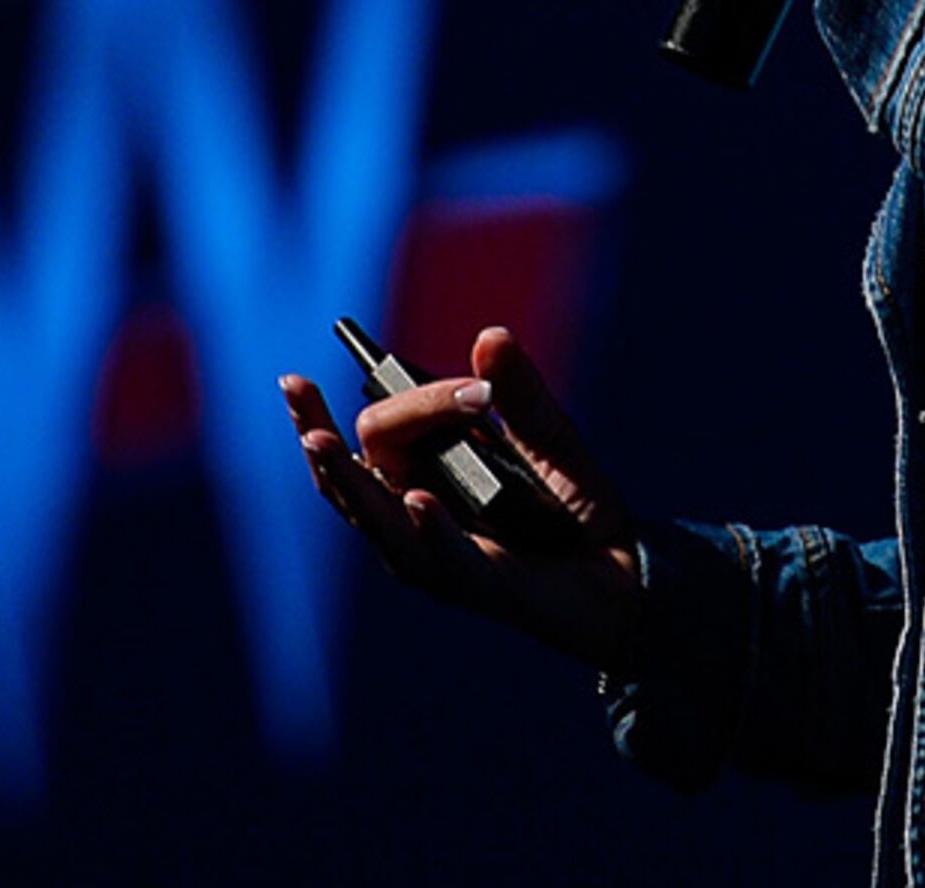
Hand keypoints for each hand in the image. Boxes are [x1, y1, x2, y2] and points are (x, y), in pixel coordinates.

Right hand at [277, 326, 644, 672]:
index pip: (378, 434)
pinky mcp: (483, 588)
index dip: (409, 399)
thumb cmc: (574, 508)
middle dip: (322, 430)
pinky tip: (416, 502)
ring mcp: (441, 559)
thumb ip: (520, 394)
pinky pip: (445, 561)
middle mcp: (415, 519)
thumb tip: (492, 335)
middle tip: (296, 386)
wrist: (628, 572)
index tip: (466, 388)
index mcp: (420, 477)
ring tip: (318, 442)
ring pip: (377, 522)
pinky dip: (430, 531)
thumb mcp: (550, 438)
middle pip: (356, 474)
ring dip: (347, 482)